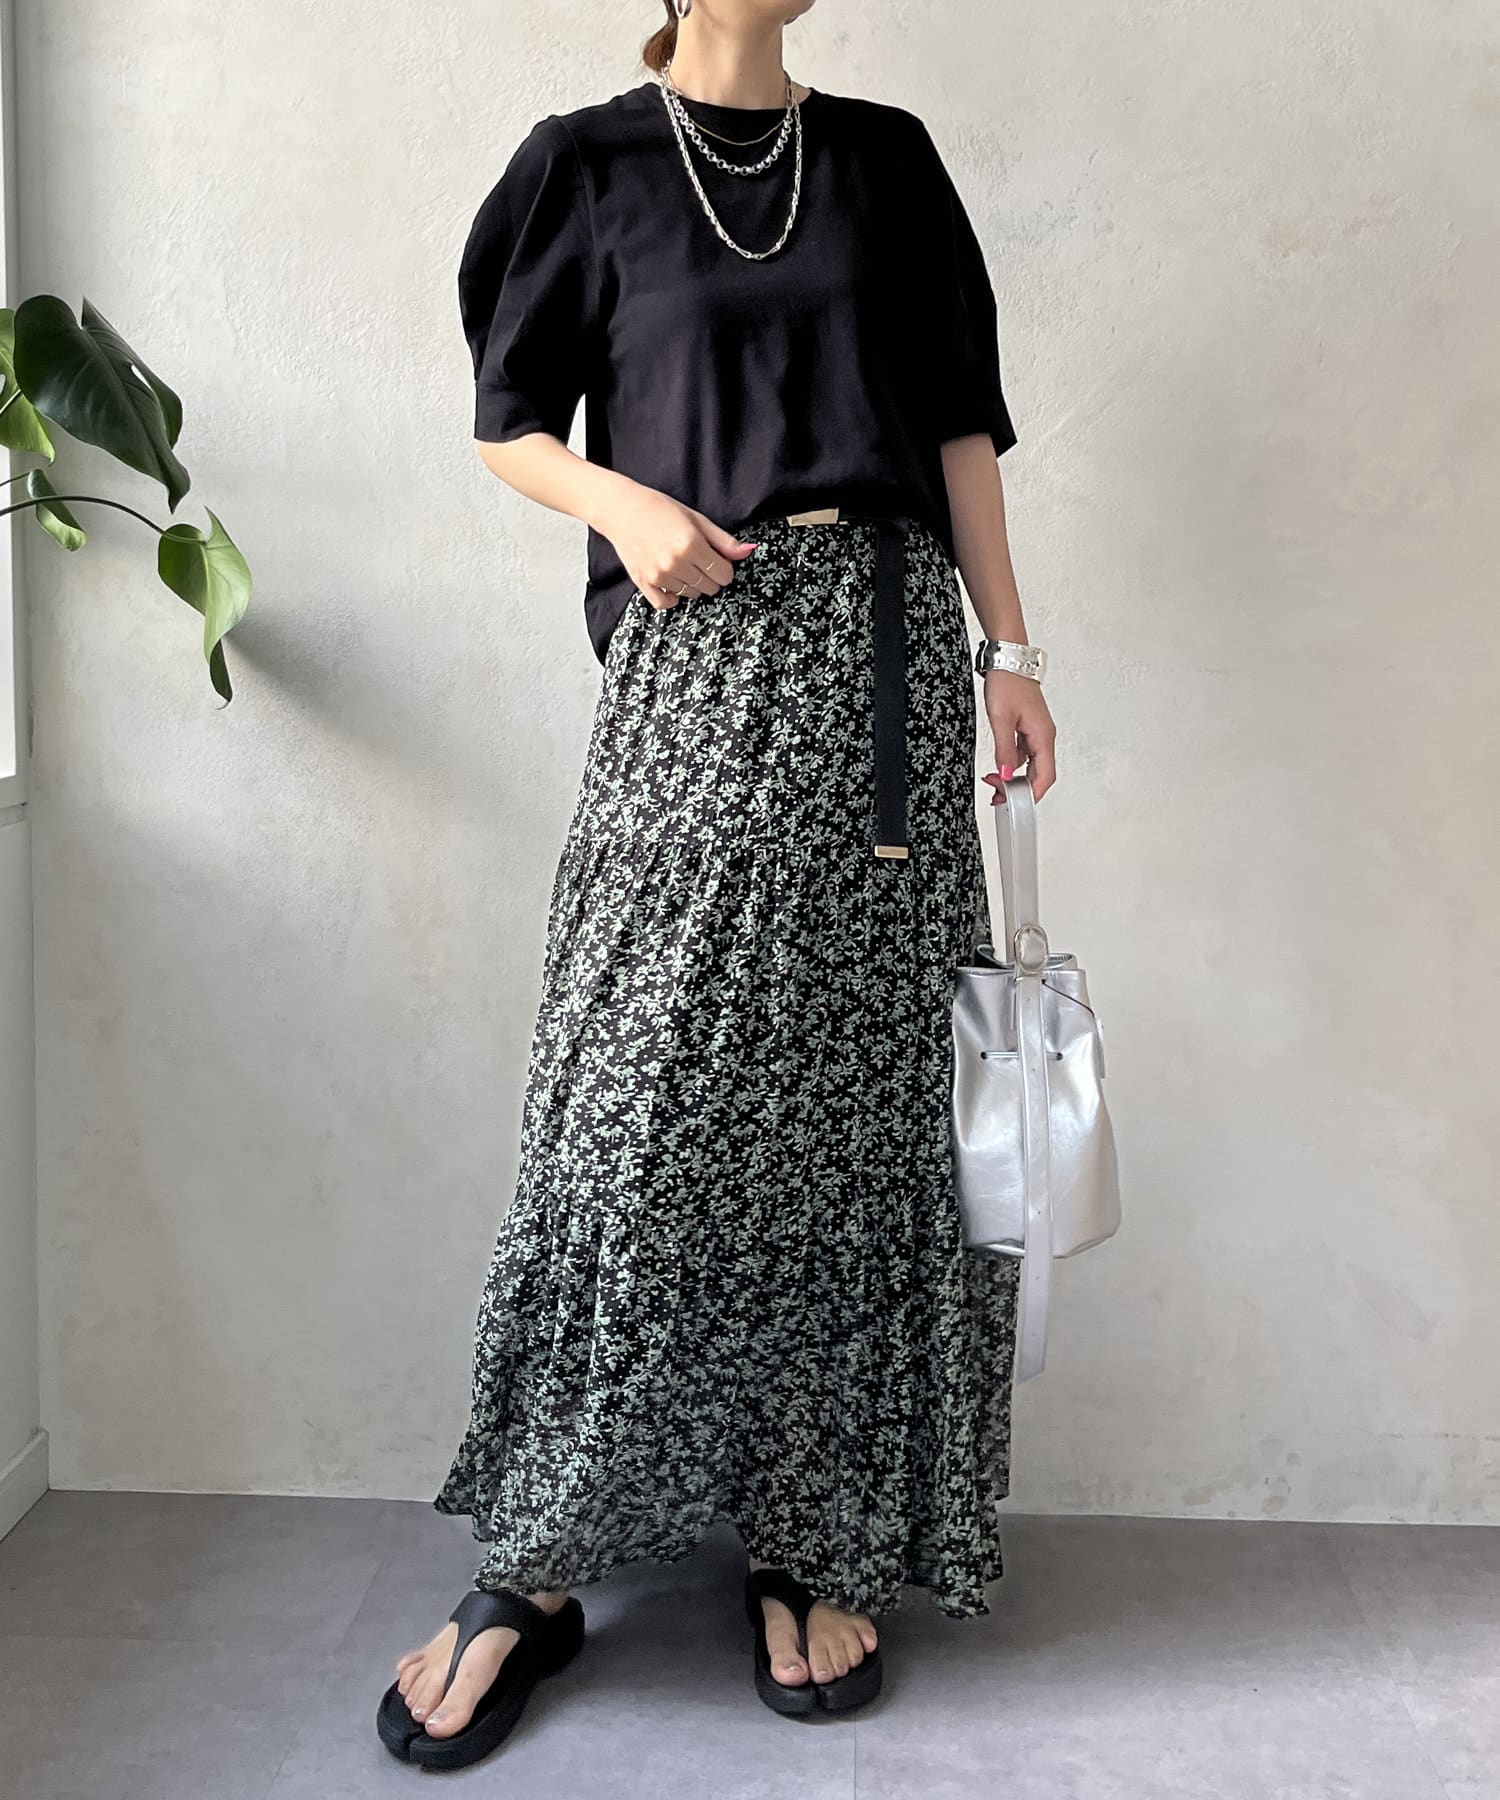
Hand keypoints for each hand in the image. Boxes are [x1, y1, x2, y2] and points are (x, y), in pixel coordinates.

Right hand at [596, 482, 756, 609]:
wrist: (622, 510)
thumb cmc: (661, 509)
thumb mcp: (696, 519)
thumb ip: (722, 540)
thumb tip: (747, 552)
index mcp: (692, 544)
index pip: (724, 574)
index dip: (724, 568)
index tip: (717, 561)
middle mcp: (676, 562)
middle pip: (709, 587)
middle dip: (710, 577)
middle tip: (699, 562)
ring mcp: (659, 575)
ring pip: (690, 595)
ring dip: (692, 585)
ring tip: (682, 566)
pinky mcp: (644, 583)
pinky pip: (666, 603)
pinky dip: (672, 597)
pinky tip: (672, 583)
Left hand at [980, 671, 1055, 803]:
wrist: (1007, 659)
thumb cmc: (1007, 682)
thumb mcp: (1000, 719)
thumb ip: (1004, 750)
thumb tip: (1005, 774)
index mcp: (1043, 736)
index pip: (1044, 776)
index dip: (1031, 794)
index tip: (1013, 804)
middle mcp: (1044, 736)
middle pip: (1039, 774)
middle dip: (1020, 789)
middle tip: (998, 796)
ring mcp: (1036, 732)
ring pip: (1029, 765)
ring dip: (1013, 776)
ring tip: (992, 780)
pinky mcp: (1027, 728)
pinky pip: (1023, 754)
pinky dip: (1011, 763)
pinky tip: (997, 765)